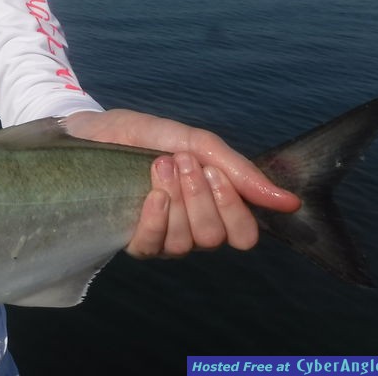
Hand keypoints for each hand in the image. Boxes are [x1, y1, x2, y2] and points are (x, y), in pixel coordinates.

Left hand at [63, 108, 301, 257]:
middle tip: (182, 162)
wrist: (89, 131)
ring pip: (187, 242)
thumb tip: (288, 202)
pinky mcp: (132, 240)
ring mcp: (162, 236)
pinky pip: (154, 247)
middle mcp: (191, 227)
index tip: (211, 170)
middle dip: (202, 197)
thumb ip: (235, 167)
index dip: (233, 207)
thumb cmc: (141, 135)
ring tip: (159, 165)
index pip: (244, 235)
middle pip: (216, 238)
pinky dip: (156, 220)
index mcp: (212, 206)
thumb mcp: (190, 139)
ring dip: (177, 200)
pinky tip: (150, 196)